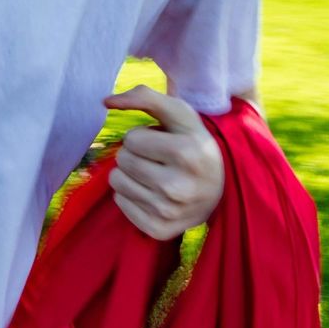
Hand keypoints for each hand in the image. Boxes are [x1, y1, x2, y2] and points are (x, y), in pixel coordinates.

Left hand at [101, 83, 223, 240]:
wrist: (221, 191)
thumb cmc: (195, 146)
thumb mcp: (181, 115)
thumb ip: (146, 97)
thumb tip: (107, 101)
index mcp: (187, 153)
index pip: (131, 138)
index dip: (143, 136)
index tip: (162, 143)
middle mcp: (178, 186)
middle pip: (123, 160)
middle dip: (135, 154)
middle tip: (157, 160)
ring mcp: (168, 212)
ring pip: (116, 182)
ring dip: (130, 174)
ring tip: (153, 175)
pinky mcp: (158, 229)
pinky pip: (120, 203)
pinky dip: (130, 196)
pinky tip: (152, 194)